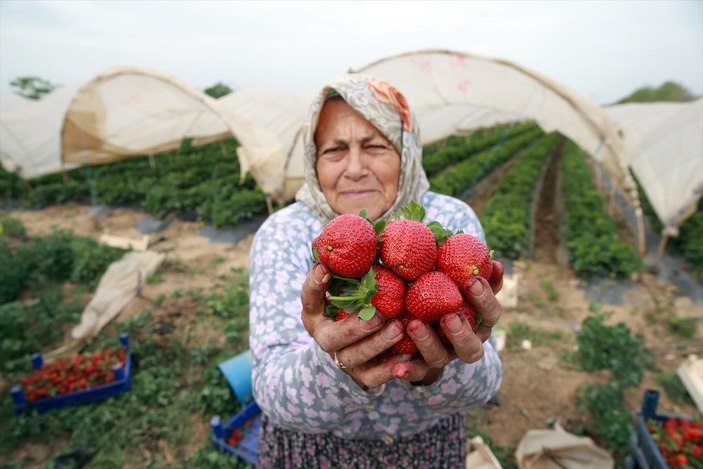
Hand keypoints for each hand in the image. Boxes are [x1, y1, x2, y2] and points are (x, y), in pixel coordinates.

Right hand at [301, 263, 410, 388]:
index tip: (325, 268)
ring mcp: (342, 359)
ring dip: (377, 344)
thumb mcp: (350, 287)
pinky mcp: (361, 377)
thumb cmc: (356, 305)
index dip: (314, 284)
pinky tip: (406, 358)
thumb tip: (374, 229)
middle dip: (356, 327)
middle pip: (334, 337)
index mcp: (316, 313)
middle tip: (379, 315)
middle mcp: (325, 337)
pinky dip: (389, 370)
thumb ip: (355, 267)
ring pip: (355, 357)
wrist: (356, 348)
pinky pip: (374, 378)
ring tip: (399, 328)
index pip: (308, 297)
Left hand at [392, 260, 504, 383]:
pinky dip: (408, 370)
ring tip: (414, 324)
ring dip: (428, 343)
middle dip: (461, 333)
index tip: (471, 280)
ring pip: (440, 358)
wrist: (416, 312)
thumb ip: (469, 268)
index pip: (491, 313)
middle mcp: (465, 342)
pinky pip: (415, 372)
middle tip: (449, 316)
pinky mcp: (421, 366)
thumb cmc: (442, 287)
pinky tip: (397, 367)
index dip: (485, 299)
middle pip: (472, 347)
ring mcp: (443, 356)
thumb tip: (491, 258)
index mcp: (479, 320)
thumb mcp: (455, 277)